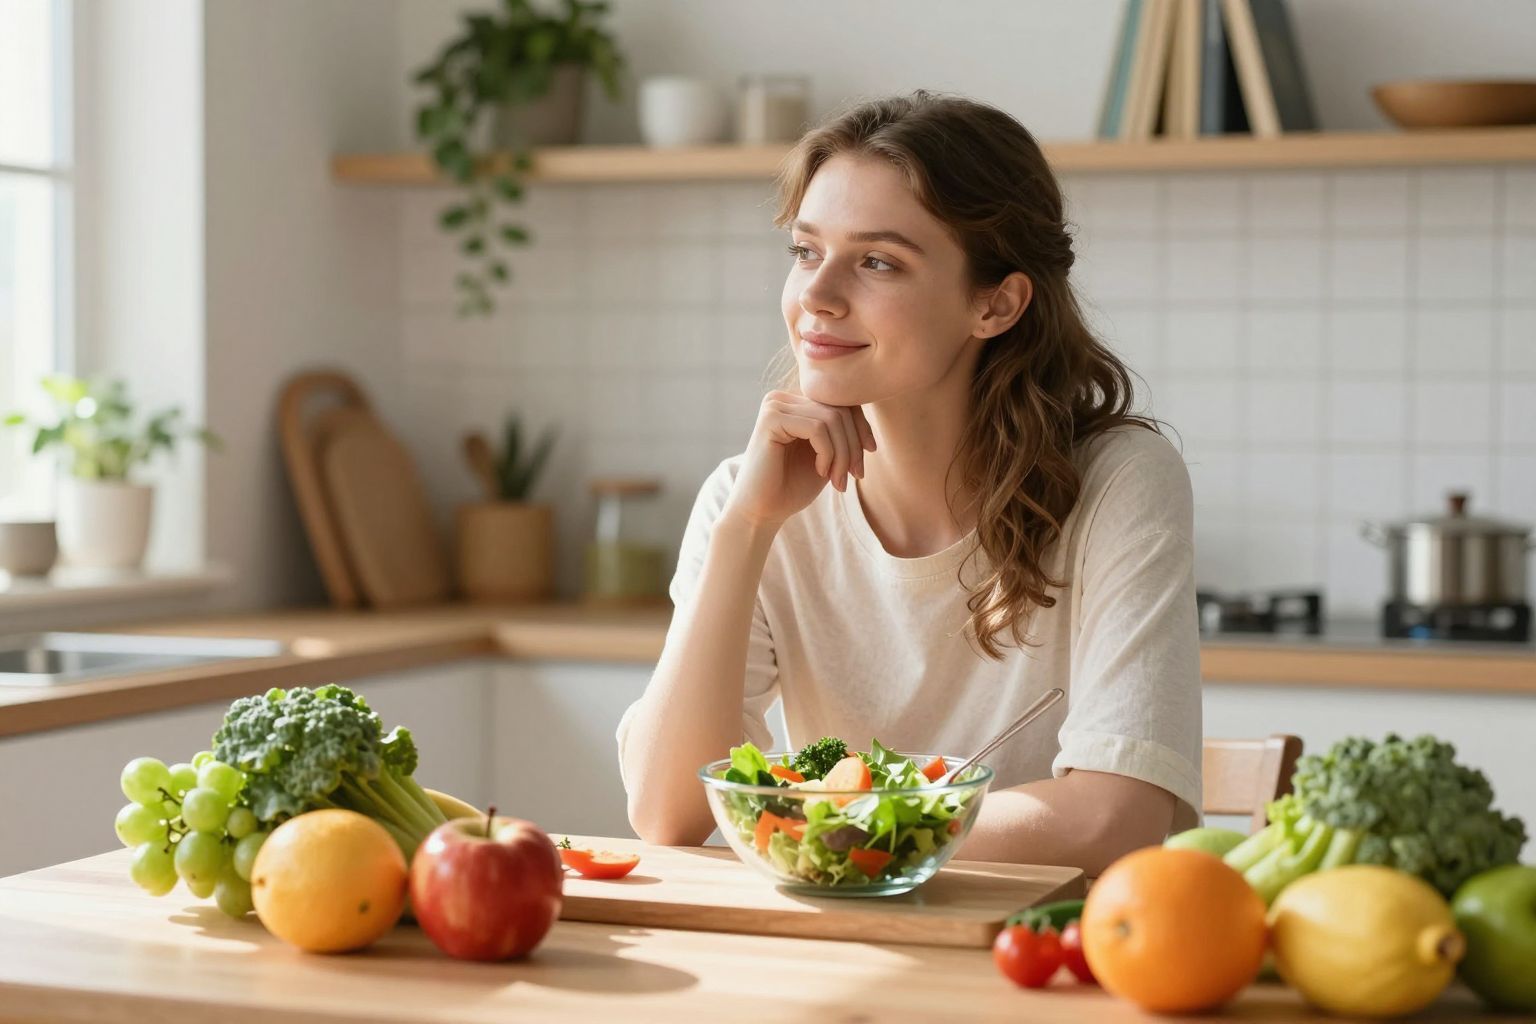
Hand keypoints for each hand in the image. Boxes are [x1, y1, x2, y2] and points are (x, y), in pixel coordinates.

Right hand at [721, 390, 876, 529]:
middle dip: (854, 446)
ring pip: (832, 419)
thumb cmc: (792, 487)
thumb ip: (842, 433)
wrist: (760, 512)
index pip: (842, 403)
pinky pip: (817, 428)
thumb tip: (870, 417)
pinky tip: (821, 472)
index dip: (861, 428)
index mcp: (795, 403)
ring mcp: (775, 405)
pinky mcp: (771, 418)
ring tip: (838, 480)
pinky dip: (828, 453)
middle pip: (839, 409)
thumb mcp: (827, 455)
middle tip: (854, 476)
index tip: (869, 456)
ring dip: (843, 454)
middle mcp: (783, 398)